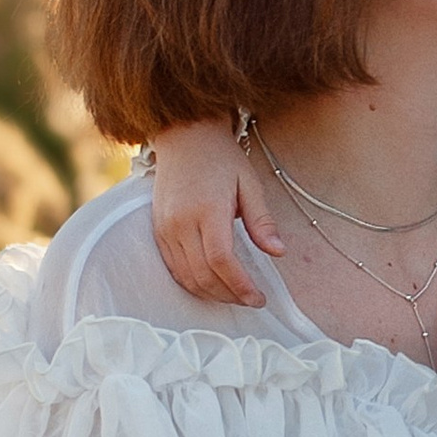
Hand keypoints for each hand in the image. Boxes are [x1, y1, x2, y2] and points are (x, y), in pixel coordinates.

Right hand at [147, 114, 284, 305]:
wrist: (184, 136)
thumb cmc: (221, 158)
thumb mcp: (249, 184)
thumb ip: (262, 221)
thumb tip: (278, 251)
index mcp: (208, 209)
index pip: (221, 261)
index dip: (240, 285)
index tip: (258, 297)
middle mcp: (182, 222)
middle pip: (203, 275)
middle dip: (229, 295)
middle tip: (250, 300)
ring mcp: (166, 227)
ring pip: (186, 276)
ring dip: (211, 293)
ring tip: (234, 295)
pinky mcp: (158, 230)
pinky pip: (173, 267)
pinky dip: (192, 282)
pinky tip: (211, 284)